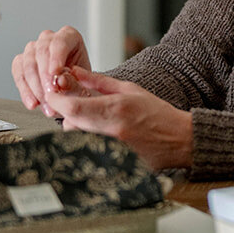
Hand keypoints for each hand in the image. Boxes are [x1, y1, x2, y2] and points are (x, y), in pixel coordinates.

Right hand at [11, 26, 90, 114]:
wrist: (74, 92)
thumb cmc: (82, 82)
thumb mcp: (85, 82)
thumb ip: (73, 81)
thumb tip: (60, 81)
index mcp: (69, 36)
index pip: (60, 42)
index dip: (56, 58)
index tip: (56, 73)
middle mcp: (49, 40)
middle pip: (42, 52)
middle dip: (45, 76)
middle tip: (51, 94)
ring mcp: (33, 50)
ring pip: (28, 64)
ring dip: (36, 88)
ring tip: (46, 104)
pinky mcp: (21, 62)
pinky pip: (19, 75)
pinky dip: (25, 91)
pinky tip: (33, 103)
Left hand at [44, 69, 192, 170]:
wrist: (179, 140)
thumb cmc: (157, 113)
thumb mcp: (129, 89)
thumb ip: (98, 81)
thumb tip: (75, 72)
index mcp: (116, 108)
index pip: (73, 108)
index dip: (57, 100)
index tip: (54, 94)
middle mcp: (111, 130)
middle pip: (70, 124)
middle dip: (67, 113)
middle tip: (76, 106)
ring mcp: (112, 148)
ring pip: (77, 137)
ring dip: (77, 127)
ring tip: (93, 120)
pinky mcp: (113, 160)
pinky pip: (89, 148)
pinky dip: (88, 139)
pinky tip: (102, 133)